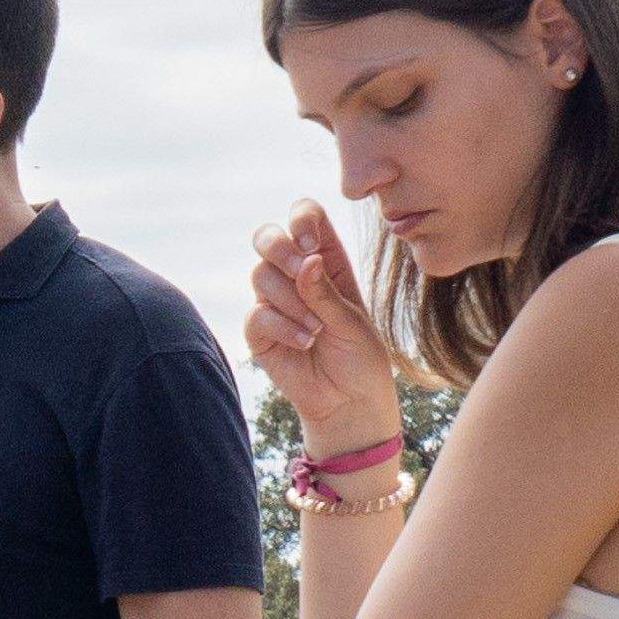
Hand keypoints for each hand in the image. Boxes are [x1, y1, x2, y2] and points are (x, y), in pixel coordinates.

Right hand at [244, 202, 403, 453]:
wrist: (348, 402)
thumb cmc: (360, 357)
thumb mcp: (352, 320)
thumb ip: (326, 291)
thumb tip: (307, 261)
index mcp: (326, 260)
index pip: (304, 217)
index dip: (301, 220)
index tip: (311, 246)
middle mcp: (296, 276)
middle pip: (268, 237)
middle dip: (281, 251)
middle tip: (302, 274)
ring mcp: (274, 302)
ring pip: (260, 276)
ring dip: (291, 300)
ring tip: (317, 328)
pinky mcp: (259, 331)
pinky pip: (257, 315)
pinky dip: (283, 327)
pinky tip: (305, 343)